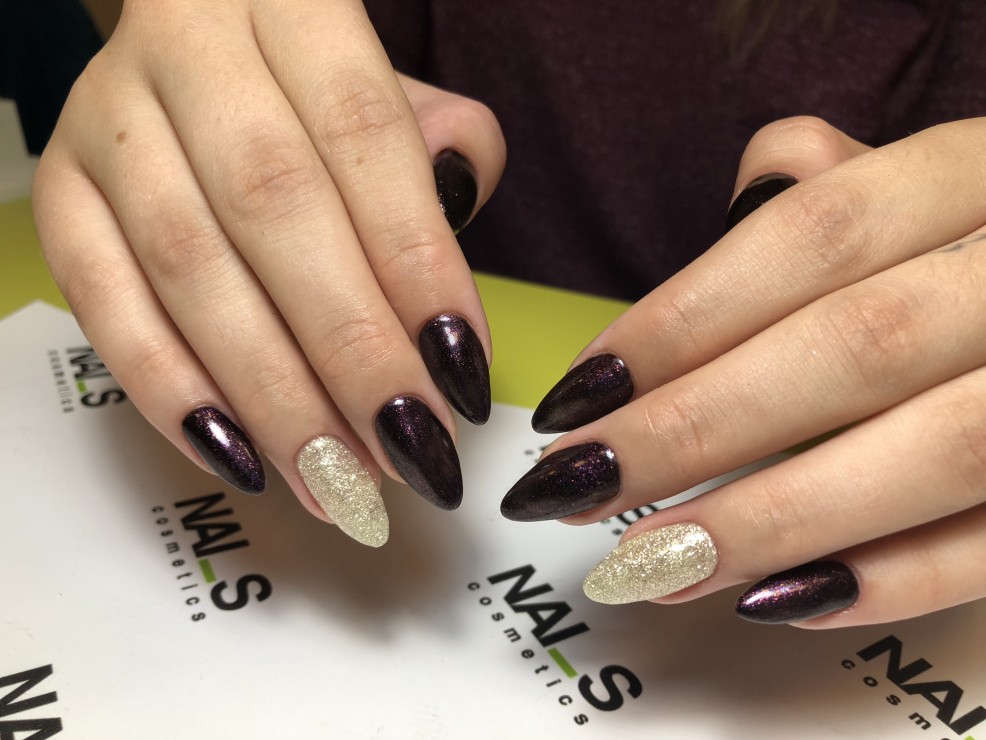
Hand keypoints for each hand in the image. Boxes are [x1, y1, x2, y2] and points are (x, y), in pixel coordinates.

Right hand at [32, 0, 504, 545]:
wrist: (197, 42)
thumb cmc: (316, 90)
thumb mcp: (398, 90)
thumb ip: (448, 157)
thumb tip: (448, 298)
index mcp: (291, 7)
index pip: (365, 137)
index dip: (416, 264)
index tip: (460, 372)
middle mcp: (187, 51)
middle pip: (274, 209)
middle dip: (349, 349)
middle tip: (408, 449)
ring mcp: (107, 123)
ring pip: (188, 268)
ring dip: (271, 393)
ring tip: (338, 479)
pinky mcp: (59, 193)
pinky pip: (105, 306)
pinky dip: (174, 392)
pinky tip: (243, 458)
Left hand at [501, 115, 985, 626]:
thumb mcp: (930, 184)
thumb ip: (836, 190)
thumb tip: (745, 200)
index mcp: (979, 175)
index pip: (813, 238)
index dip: (683, 321)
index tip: (580, 396)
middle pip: (856, 346)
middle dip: (696, 428)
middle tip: (578, 485)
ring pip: (939, 449)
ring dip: (774, 516)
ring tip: (652, 560)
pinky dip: (894, 578)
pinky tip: (775, 599)